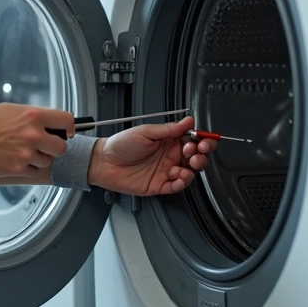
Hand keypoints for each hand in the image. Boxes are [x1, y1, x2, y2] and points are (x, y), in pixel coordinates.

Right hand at [0, 103, 73, 178]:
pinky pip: (34, 172)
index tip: (66, 131)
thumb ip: (32, 116)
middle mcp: (32, 135)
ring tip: (24, 151)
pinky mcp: (17, 169)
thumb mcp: (10, 110)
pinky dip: (28, 168)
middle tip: (46, 145)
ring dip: (40, 158)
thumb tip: (49, 122)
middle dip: (55, 147)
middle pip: (62, 147)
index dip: (69, 127)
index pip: (67, 121)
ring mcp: (25, 154)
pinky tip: (16, 159)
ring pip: (47, 161)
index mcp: (33, 116)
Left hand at [89, 116, 212, 195]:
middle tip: (196, 151)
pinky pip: (178, 186)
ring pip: (190, 171)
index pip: (192, 140)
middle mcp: (170, 155)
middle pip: (196, 156)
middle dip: (202, 154)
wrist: (104, 162)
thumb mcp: (146, 132)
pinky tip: (179, 174)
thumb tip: (188, 121)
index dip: (201, 140)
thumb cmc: (121, 145)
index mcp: (168, 140)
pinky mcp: (160, 185)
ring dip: (194, 167)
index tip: (202, 139)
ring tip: (189, 162)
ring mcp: (166, 170)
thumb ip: (169, 129)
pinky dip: (183, 181)